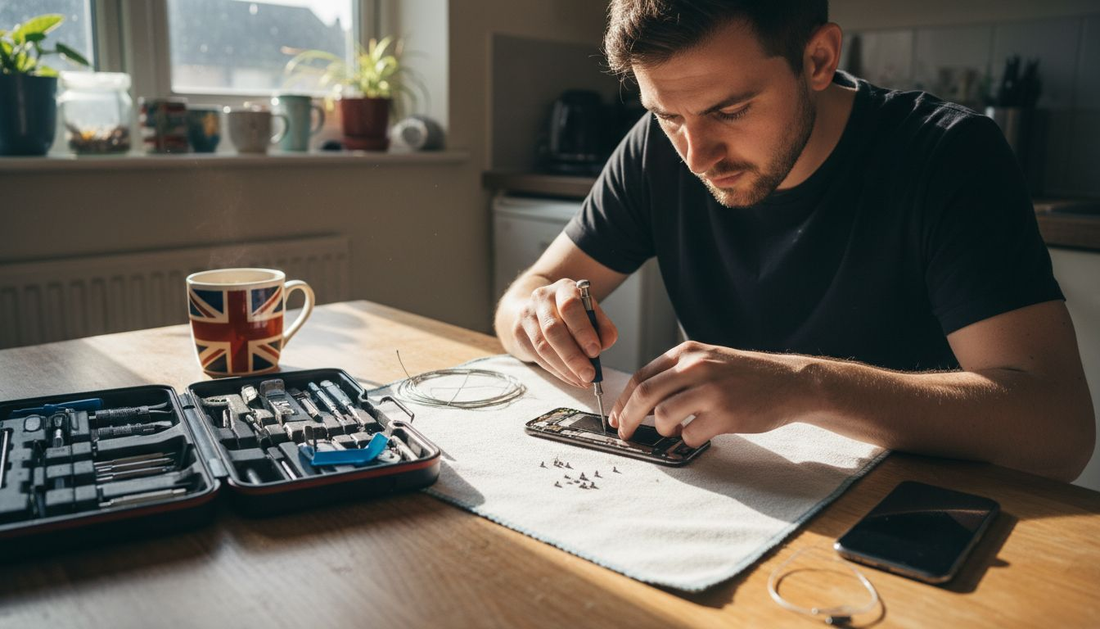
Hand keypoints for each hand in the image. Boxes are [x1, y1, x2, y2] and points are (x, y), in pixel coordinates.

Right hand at [510, 278, 617, 387]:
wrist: (539, 308)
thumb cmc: (572, 313)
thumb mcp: (591, 313)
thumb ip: (603, 327)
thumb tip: (605, 344)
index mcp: (564, 288)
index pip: (570, 307)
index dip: (582, 331)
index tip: (596, 352)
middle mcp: (542, 297)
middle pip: (553, 329)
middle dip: (573, 356)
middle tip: (589, 374)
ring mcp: (527, 314)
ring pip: (543, 346)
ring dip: (565, 368)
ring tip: (582, 380)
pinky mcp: (518, 332)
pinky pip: (537, 356)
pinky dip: (556, 371)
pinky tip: (570, 377)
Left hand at [608, 341, 813, 445]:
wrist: (790, 383)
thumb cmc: (746, 376)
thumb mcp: (709, 360)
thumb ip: (678, 374)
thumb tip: (641, 402)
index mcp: (687, 352)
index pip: (641, 376)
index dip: (622, 400)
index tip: (616, 417)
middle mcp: (696, 366)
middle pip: (644, 394)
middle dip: (627, 418)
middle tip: (623, 433)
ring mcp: (711, 389)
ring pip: (663, 415)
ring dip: (662, 430)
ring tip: (676, 430)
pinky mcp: (725, 413)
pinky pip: (690, 434)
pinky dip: (688, 439)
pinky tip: (700, 432)